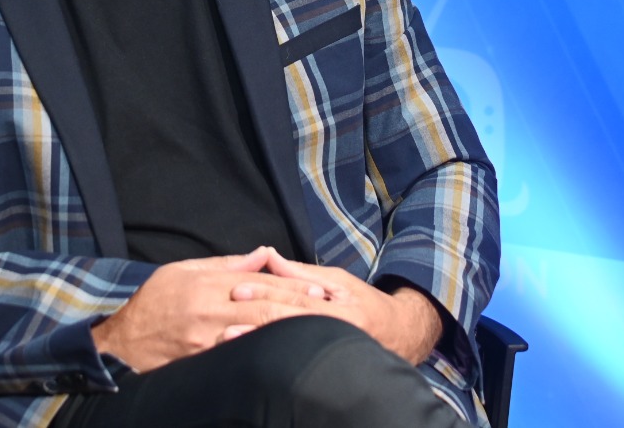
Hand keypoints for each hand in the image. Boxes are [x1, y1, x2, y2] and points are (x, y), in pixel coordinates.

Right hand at [91, 246, 331, 371]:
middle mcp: (211, 310)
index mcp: (208, 284)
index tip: (319, 289)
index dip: (292, 287)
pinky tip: (287, 350)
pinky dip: (267, 350)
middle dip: (300, 308)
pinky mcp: (206, 360)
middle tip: (329, 308)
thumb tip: (262, 254)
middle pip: (265, 308)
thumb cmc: (153, 303)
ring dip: (289, 329)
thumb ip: (225, 263)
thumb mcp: (182, 271)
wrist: (123, 344)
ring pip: (258, 332)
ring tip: (318, 328)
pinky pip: (241, 354)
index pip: (260, 284)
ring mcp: (209, 338)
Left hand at [225, 249, 442, 364]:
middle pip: (288, 326)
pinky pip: (296, 358)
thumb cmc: (366, 302)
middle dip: (254, 323)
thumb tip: (268, 256)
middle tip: (223, 323)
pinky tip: (252, 357)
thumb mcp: (338, 280)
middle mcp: (335, 334)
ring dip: (258, 344)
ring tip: (229, 342)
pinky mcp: (326, 367)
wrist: (400, 334)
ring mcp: (331, 353)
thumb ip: (301, 273)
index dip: (265, 295)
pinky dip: (273, 356)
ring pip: (289, 346)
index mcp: (338, 311)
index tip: (238, 291)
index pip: (295, 301)